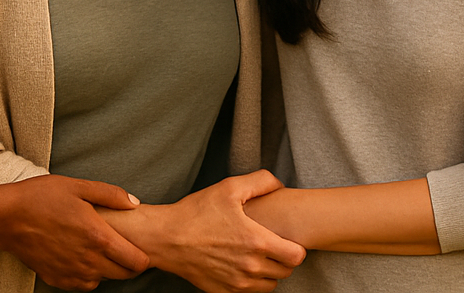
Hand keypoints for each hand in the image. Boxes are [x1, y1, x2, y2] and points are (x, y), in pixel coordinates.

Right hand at [0, 174, 150, 289]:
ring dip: (107, 269)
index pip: (136, 261)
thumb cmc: (43, 197)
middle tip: (122, 247)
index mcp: (99, 237)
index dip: (143, 257)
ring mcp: (72, 273)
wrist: (8, 218)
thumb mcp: (79, 186)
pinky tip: (81, 256)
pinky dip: (88, 275)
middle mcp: (88, 261)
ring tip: (98, 248)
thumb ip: (112, 195)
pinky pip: (83, 285)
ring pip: (103, 280)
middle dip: (128, 264)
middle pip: (123, 275)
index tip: (139, 247)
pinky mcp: (57, 280)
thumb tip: (135, 203)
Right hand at [100, 170, 305, 292]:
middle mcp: (250, 267)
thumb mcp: (229, 188)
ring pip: (270, 285)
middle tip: (272, 243)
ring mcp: (237, 283)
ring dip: (269, 272)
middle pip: (286, 271)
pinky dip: (251, 282)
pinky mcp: (224, 292)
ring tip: (257, 254)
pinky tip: (241, 264)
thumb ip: (261, 182)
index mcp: (256, 242)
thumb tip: (279, 184)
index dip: (296, 246)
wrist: (166, 239)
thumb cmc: (197, 212)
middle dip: (284, 258)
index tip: (286, 237)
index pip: (297, 256)